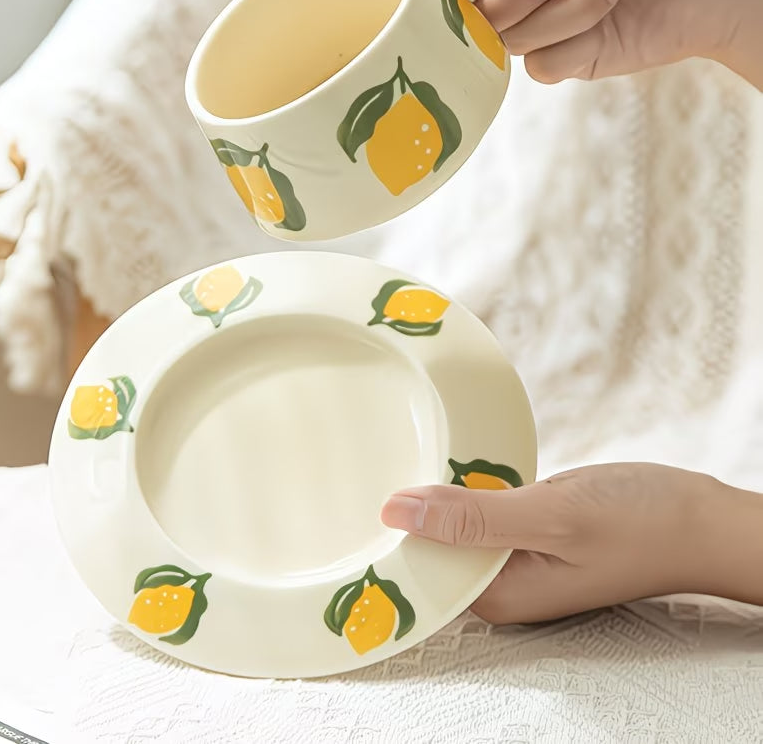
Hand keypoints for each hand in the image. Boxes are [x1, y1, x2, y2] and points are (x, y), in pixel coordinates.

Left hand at [381, 462, 762, 623]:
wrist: (701, 515)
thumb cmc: (641, 520)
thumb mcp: (553, 515)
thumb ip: (475, 515)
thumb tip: (396, 509)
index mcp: (497, 594)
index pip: (418, 569)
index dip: (382, 534)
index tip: (345, 496)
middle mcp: (499, 582)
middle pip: (429, 546)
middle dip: (399, 509)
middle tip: (357, 459)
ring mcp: (514, 556)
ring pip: (452, 523)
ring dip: (430, 493)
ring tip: (386, 452)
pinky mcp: (527, 530)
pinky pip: (479, 509)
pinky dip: (464, 486)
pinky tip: (444, 460)